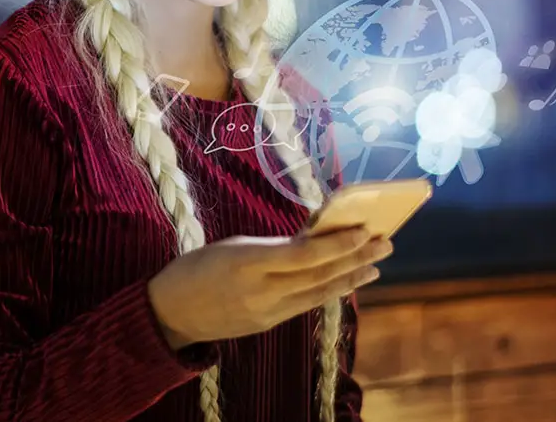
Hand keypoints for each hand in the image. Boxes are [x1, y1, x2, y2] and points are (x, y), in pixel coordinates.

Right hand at [148, 227, 391, 349]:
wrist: (170, 314)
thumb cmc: (196, 268)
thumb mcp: (231, 246)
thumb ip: (273, 247)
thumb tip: (314, 237)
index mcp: (246, 262)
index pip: (303, 255)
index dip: (337, 244)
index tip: (364, 231)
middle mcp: (260, 291)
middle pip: (318, 275)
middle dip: (356, 258)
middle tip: (385, 243)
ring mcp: (266, 313)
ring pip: (318, 294)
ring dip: (350, 277)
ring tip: (375, 265)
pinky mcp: (267, 325)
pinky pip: (305, 305)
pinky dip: (328, 291)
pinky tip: (345, 281)